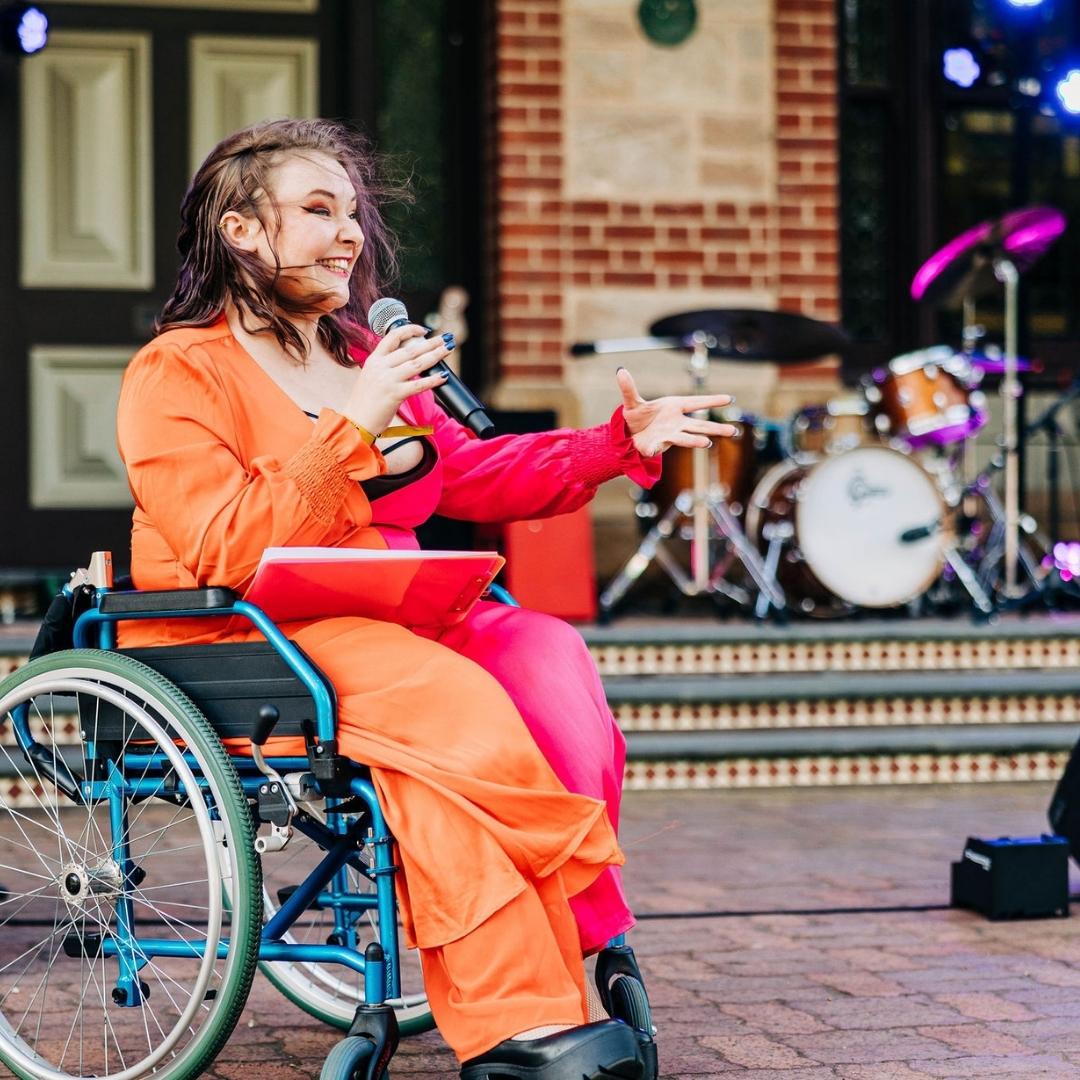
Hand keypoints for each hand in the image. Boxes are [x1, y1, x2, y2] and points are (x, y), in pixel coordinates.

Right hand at [343, 324, 451, 435]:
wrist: (356, 421)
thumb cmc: (365, 401)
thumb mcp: (371, 376)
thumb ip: (386, 366)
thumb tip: (407, 359)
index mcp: (374, 360)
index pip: (393, 337)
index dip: (410, 330)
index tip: (424, 330)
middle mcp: (381, 367)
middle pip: (410, 349)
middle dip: (431, 343)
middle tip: (446, 338)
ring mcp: (388, 380)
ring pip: (417, 363)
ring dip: (435, 355)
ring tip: (448, 349)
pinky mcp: (395, 394)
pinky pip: (418, 385)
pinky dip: (432, 380)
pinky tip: (443, 376)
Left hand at [617, 368, 736, 457]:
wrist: (626, 437)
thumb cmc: (634, 419)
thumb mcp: (631, 403)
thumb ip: (628, 388)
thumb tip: (620, 370)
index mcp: (673, 407)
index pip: (696, 403)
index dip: (712, 401)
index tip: (729, 399)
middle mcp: (676, 422)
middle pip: (700, 425)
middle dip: (716, 428)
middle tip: (733, 431)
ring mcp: (671, 435)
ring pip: (689, 437)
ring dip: (698, 440)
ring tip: (709, 443)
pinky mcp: (661, 445)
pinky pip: (666, 445)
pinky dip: (667, 446)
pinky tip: (668, 449)